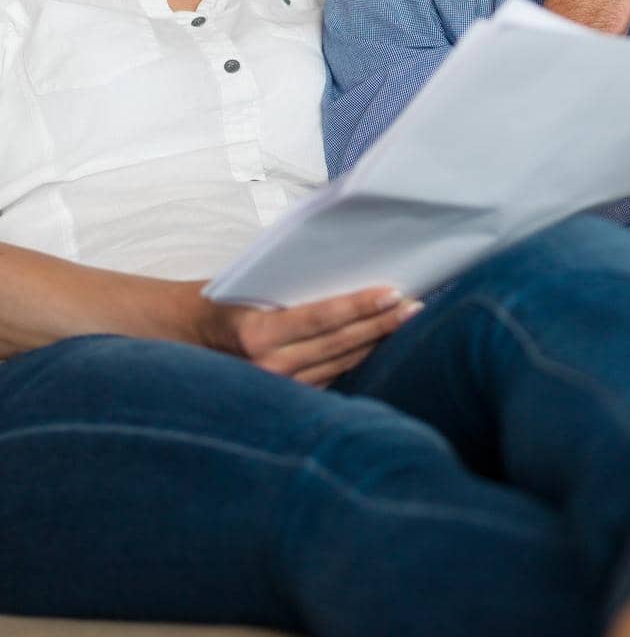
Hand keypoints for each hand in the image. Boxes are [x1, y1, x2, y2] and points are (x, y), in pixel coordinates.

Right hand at [195, 284, 421, 387]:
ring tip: (407, 322)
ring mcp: (277, 391)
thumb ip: (291, 282)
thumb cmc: (219, 301)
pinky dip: (357, 360)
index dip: (361, 307)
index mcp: (258, 335)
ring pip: (341, 364)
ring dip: (376, 342)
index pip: (322, 319)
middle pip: (340, 344)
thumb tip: (343, 261)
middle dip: (382, 324)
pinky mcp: (285, 401)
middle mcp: (268, 369)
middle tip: (415, 306)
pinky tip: (381, 345)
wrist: (181, 339)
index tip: (394, 293)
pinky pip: (331, 378)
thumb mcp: (249, 283)